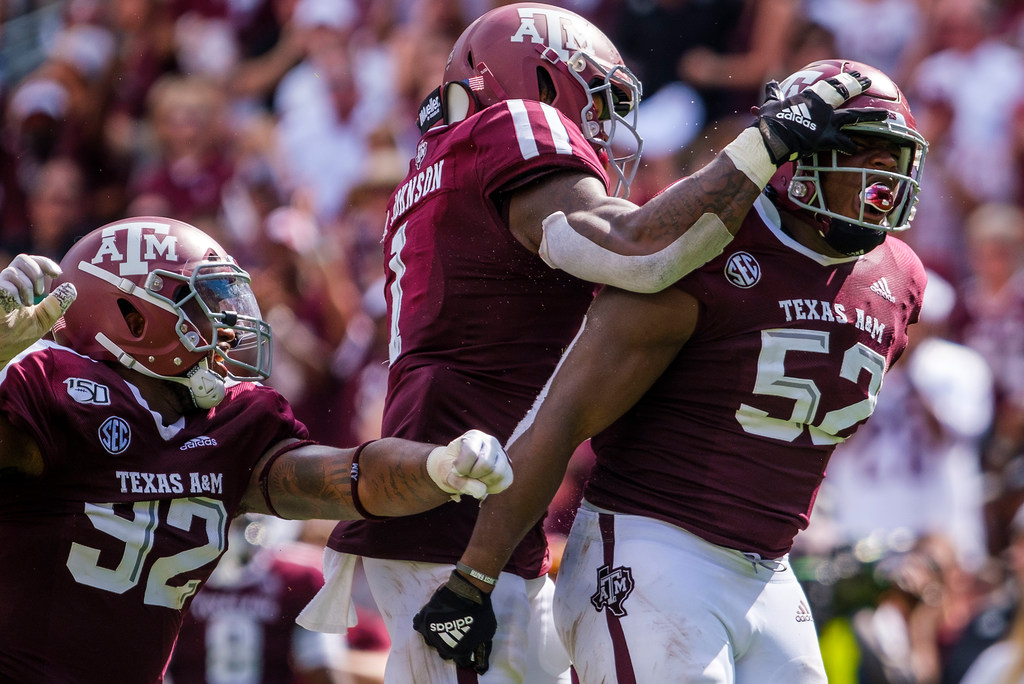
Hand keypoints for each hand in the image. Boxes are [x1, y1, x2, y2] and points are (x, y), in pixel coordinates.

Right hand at [0, 255, 76, 364]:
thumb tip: (71, 287)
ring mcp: (0, 289)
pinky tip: (17, 306)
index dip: (46, 263)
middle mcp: (10, 284)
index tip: (57, 274)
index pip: (33, 263)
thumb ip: (57, 305)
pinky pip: (2, 285)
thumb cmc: (20, 334)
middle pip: (22, 259)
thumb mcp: (45, 319)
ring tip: (27, 304)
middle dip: (36, 273)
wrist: (2, 350)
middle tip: (40, 292)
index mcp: (23, 285)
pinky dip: (14, 293)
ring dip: (26, 286)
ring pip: (12, 271)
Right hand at [413, 570, 495, 673]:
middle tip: (458, 636)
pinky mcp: (424, 619)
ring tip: (446, 627)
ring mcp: (431, 632)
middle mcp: (442, 645)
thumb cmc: (480, 611)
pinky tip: (432, 620)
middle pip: (445, 653)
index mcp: (458, 651)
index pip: (461, 662)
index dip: (467, 656)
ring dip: (439, 637)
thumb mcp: (488, 632)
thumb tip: (480, 659)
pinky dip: (425, 624)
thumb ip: (482, 646)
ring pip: (432, 641)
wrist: (468, 591)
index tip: (469, 648)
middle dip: (452, 647)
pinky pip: (419, 625)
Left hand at [427, 429, 512, 500]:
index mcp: (474, 436)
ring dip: (482, 483)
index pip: (471, 453)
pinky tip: (482, 483)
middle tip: (465, 475)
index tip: (454, 470)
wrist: (457, 470)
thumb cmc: (449, 467)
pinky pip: (503, 483)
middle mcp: (491, 442)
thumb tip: (480, 490)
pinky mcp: (508, 470)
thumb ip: (456, 480)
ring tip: (474, 479)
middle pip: (486, 464)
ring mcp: (502, 455)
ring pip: (497, 474)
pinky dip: (490, 488)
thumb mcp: (445, 472)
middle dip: (472, 476)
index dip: (461, 468)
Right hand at [752, 71, 887, 164]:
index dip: (844, 80)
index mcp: (810, 97)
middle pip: (844, 93)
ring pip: (854, 117)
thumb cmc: (769, 122)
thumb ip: (774, 94)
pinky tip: (858, 148)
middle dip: (857, 86)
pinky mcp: (827, 139)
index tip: (854, 75)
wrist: (771, 138)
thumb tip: (771, 84)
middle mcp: (823, 106)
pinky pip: (843, 143)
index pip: (830, 85)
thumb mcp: (770, 104)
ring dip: (871, 115)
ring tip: (885, 114)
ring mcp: (827, 122)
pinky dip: (850, 146)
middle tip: (868, 82)